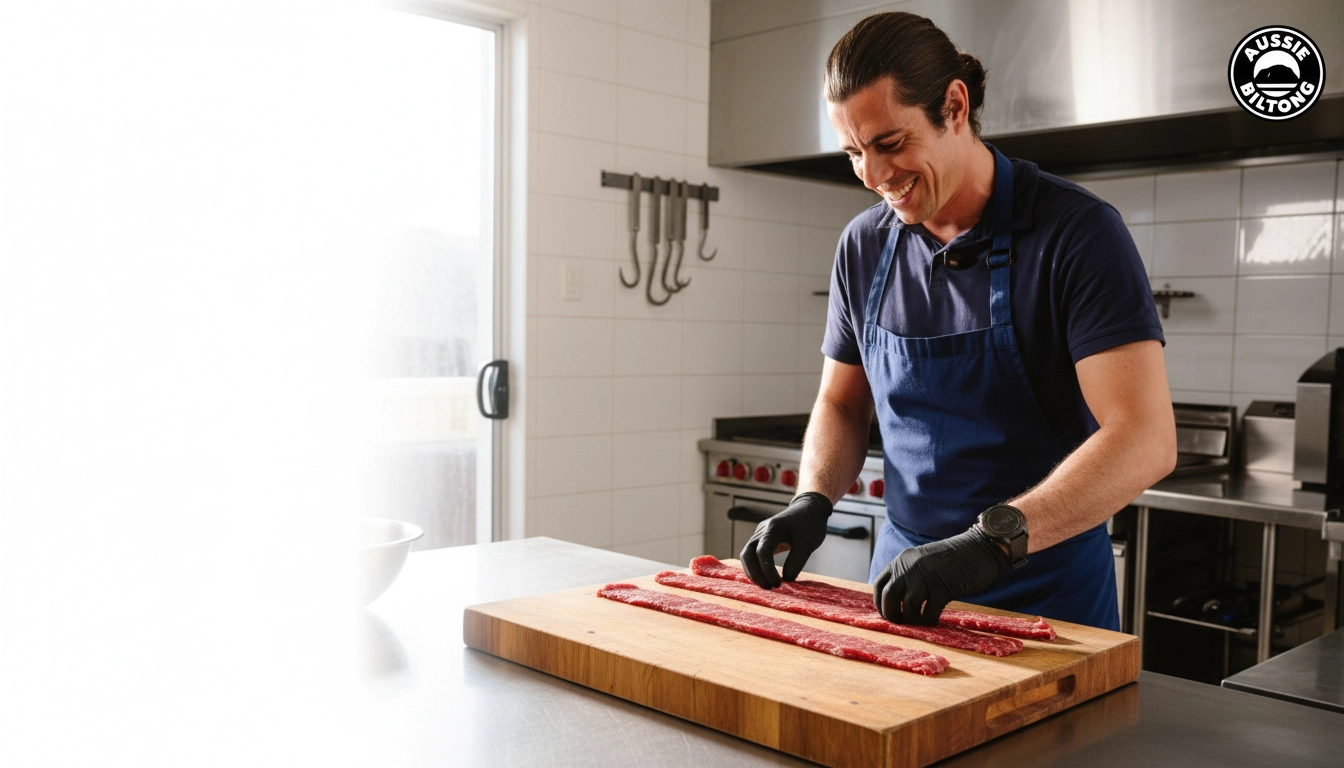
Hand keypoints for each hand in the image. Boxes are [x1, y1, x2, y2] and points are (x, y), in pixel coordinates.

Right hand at [740, 492, 832, 587]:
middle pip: (748, 554)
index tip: (778, 584)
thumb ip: (796, 562)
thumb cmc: (810, 524)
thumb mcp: (807, 544)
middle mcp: (762, 530)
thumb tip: (786, 580)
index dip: (767, 570)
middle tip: (769, 588)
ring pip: (747, 555)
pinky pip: (752, 554)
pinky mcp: (762, 538)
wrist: (810, 508)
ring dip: (753, 572)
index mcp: (773, 528)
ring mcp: (760, 534)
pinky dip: (756, 567)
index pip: (762, 552)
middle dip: (755, 574)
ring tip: (767, 585)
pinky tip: (765, 577)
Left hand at [873, 525, 1009, 624]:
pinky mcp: (943, 589)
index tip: (887, 613)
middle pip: (889, 598)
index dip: (879, 603)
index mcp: (902, 560)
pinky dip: (928, 621)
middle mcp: (909, 569)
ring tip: (919, 622)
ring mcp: (925, 578)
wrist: (979, 548)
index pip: (879, 585)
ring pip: (908, 608)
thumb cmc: (953, 557)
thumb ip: (908, 573)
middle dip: (892, 615)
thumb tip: (895, 598)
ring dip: (911, 620)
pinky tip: (933, 621)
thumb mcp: (922, 559)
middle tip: (901, 623)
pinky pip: (929, 613)